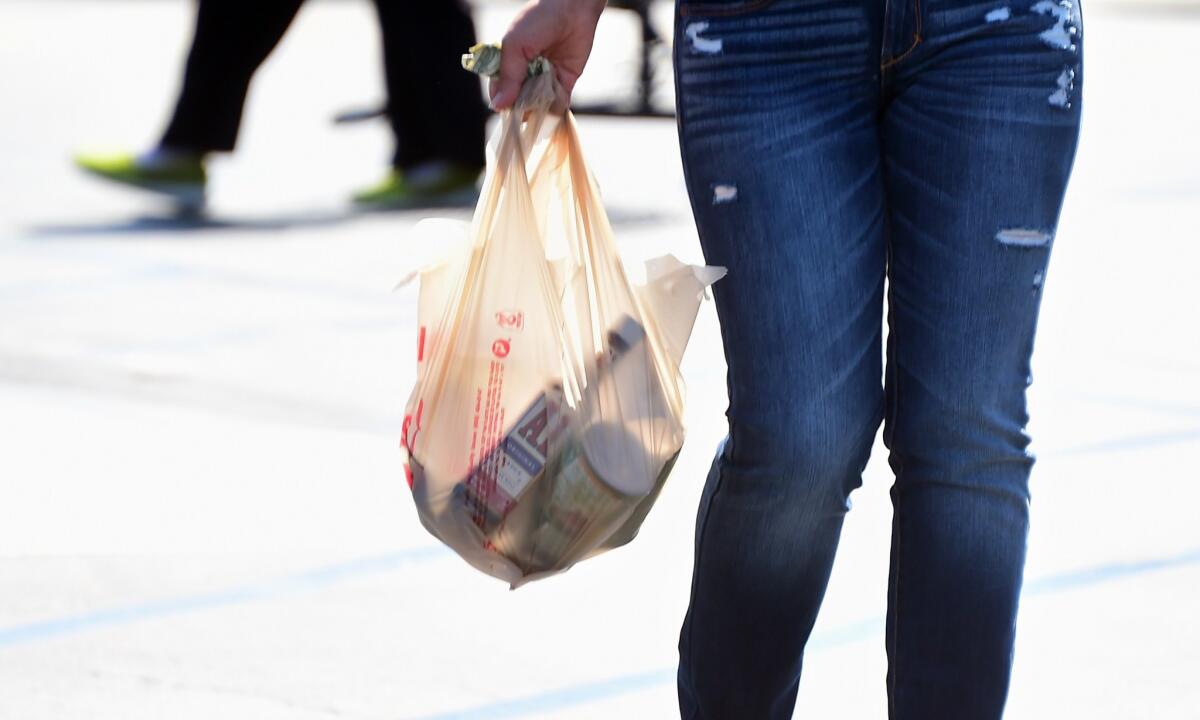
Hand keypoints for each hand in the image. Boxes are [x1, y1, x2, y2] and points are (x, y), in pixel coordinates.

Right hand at [490, 0, 606, 109]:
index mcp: (509, 63)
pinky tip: (552, 111)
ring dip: (537, 110)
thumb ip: (508, 76)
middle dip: (519, 107)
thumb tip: (498, 105)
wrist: (572, 9)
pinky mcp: (564, 82)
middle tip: (523, 109)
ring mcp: (545, 79)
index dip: (501, 101)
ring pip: (537, 105)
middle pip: (518, 101)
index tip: (504, 109)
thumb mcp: (515, 45)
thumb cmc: (538, 20)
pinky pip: (558, 103)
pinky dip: (555, 110)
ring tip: (537, 106)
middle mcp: (525, 73)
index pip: (499, 90)